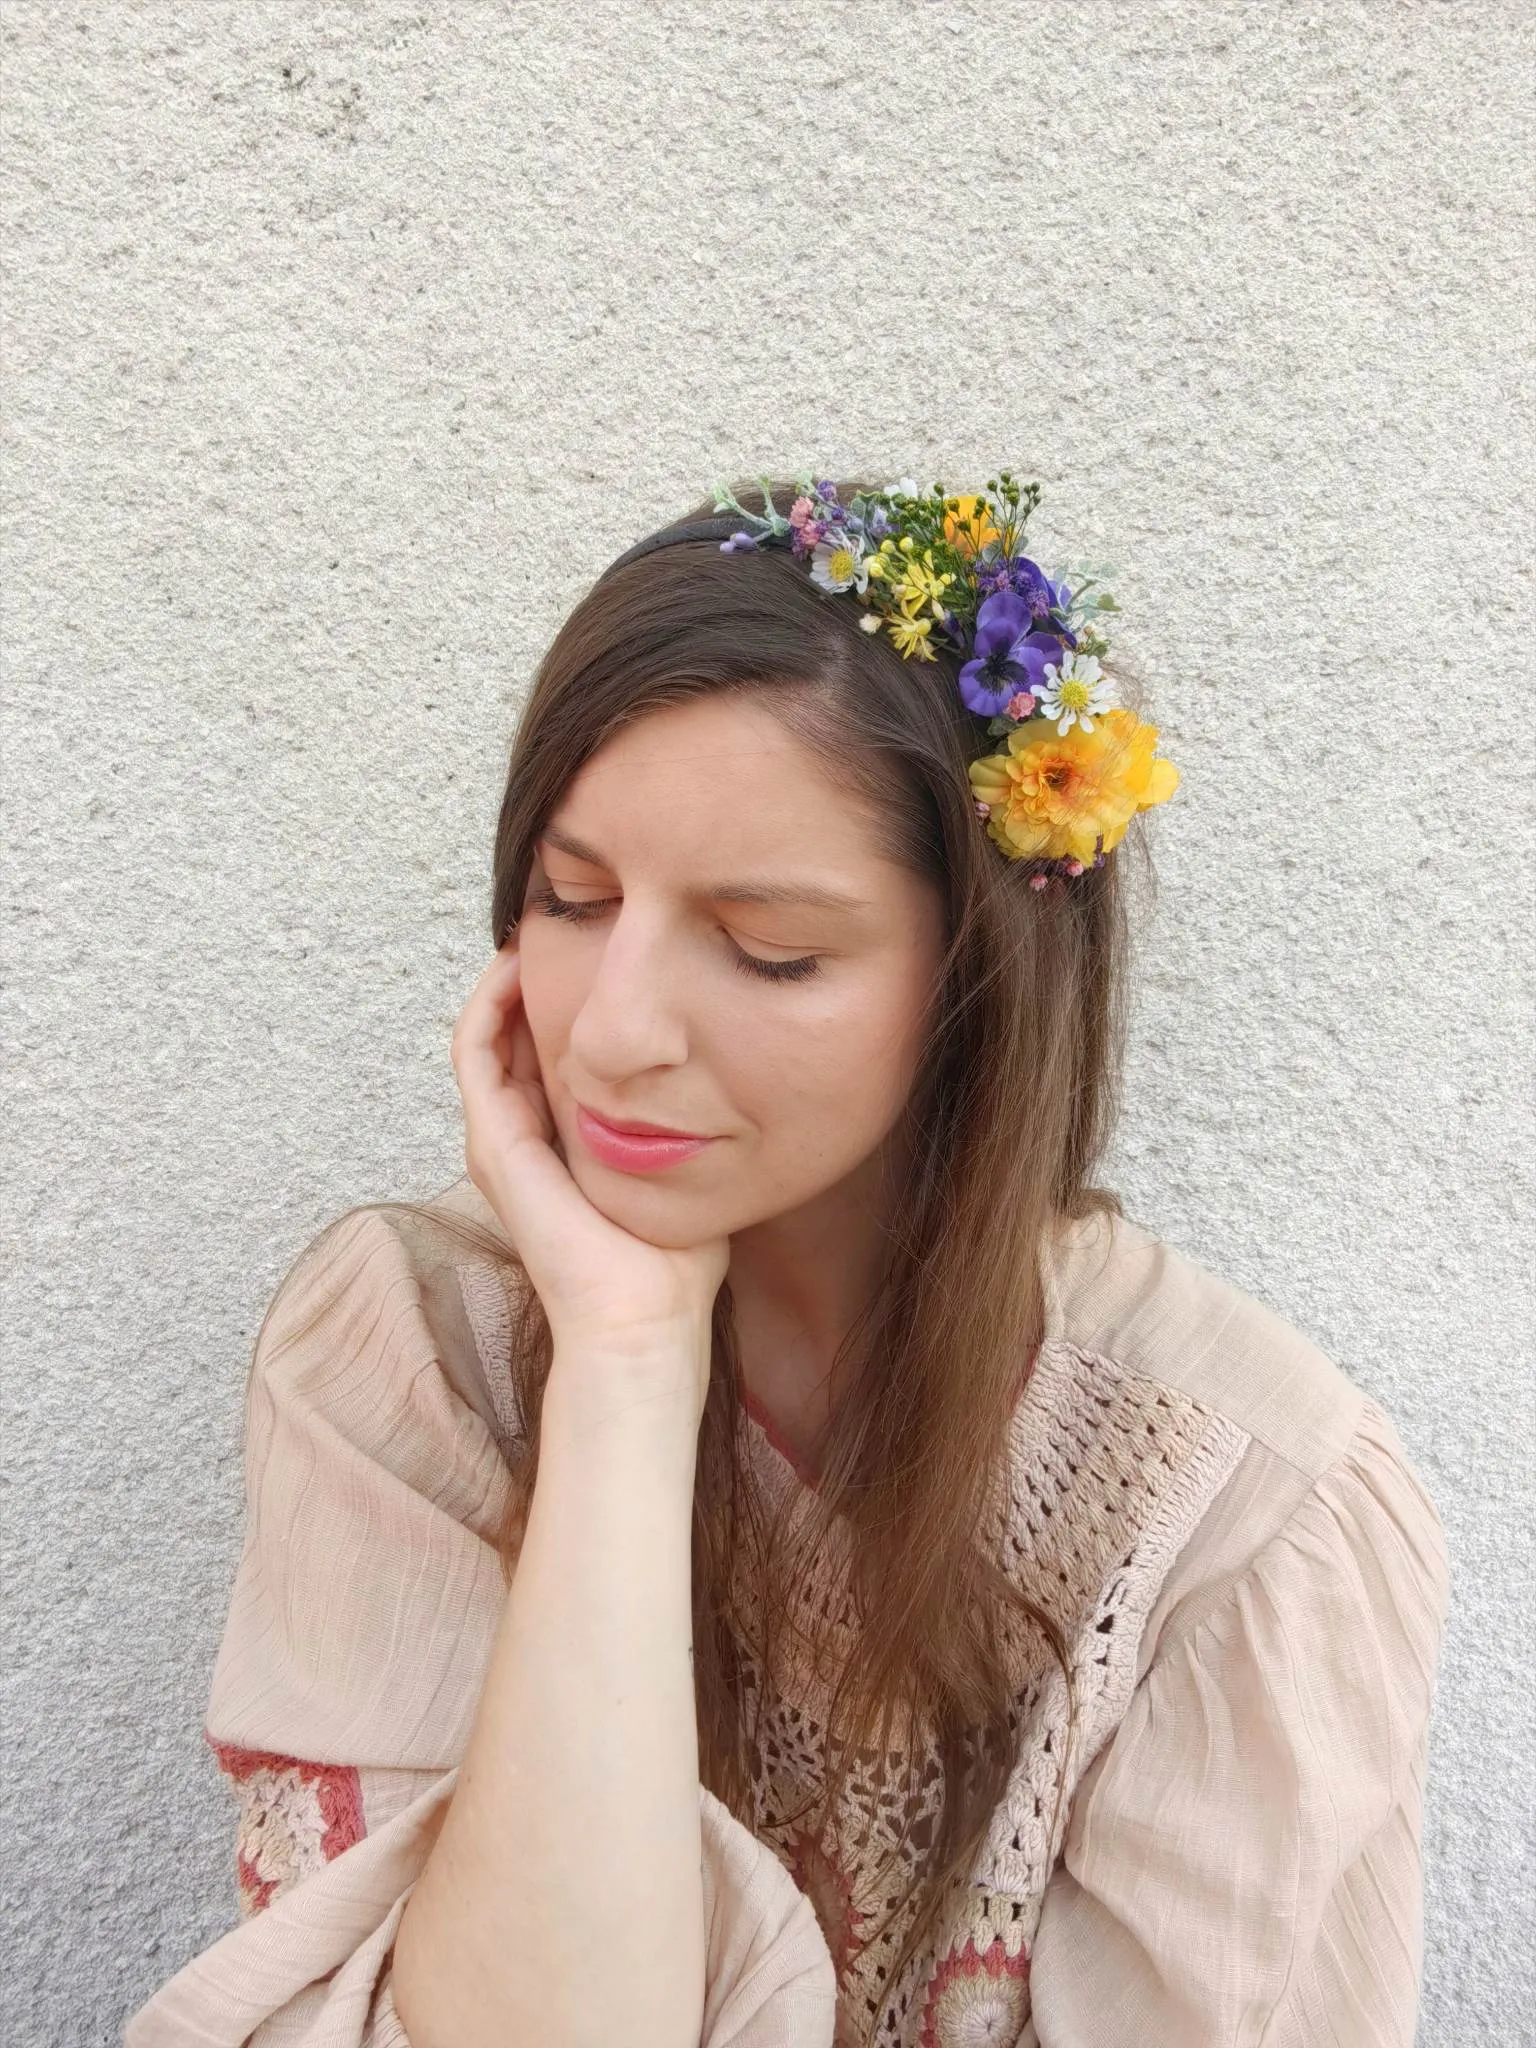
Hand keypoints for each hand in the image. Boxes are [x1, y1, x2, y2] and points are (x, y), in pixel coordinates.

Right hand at [449, 939, 728, 1377]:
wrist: (643, 1316)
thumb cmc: (672, 1261)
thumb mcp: (684, 1166)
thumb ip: (690, 1125)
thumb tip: (732, 1077)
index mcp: (558, 1144)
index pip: (545, 1051)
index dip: (565, 998)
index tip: (602, 949)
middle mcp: (519, 1138)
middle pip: (512, 1034)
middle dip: (536, 977)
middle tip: (566, 919)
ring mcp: (498, 1139)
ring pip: (486, 1033)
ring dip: (505, 979)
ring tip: (536, 925)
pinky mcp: (492, 1142)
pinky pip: (474, 1051)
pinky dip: (488, 1003)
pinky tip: (517, 963)